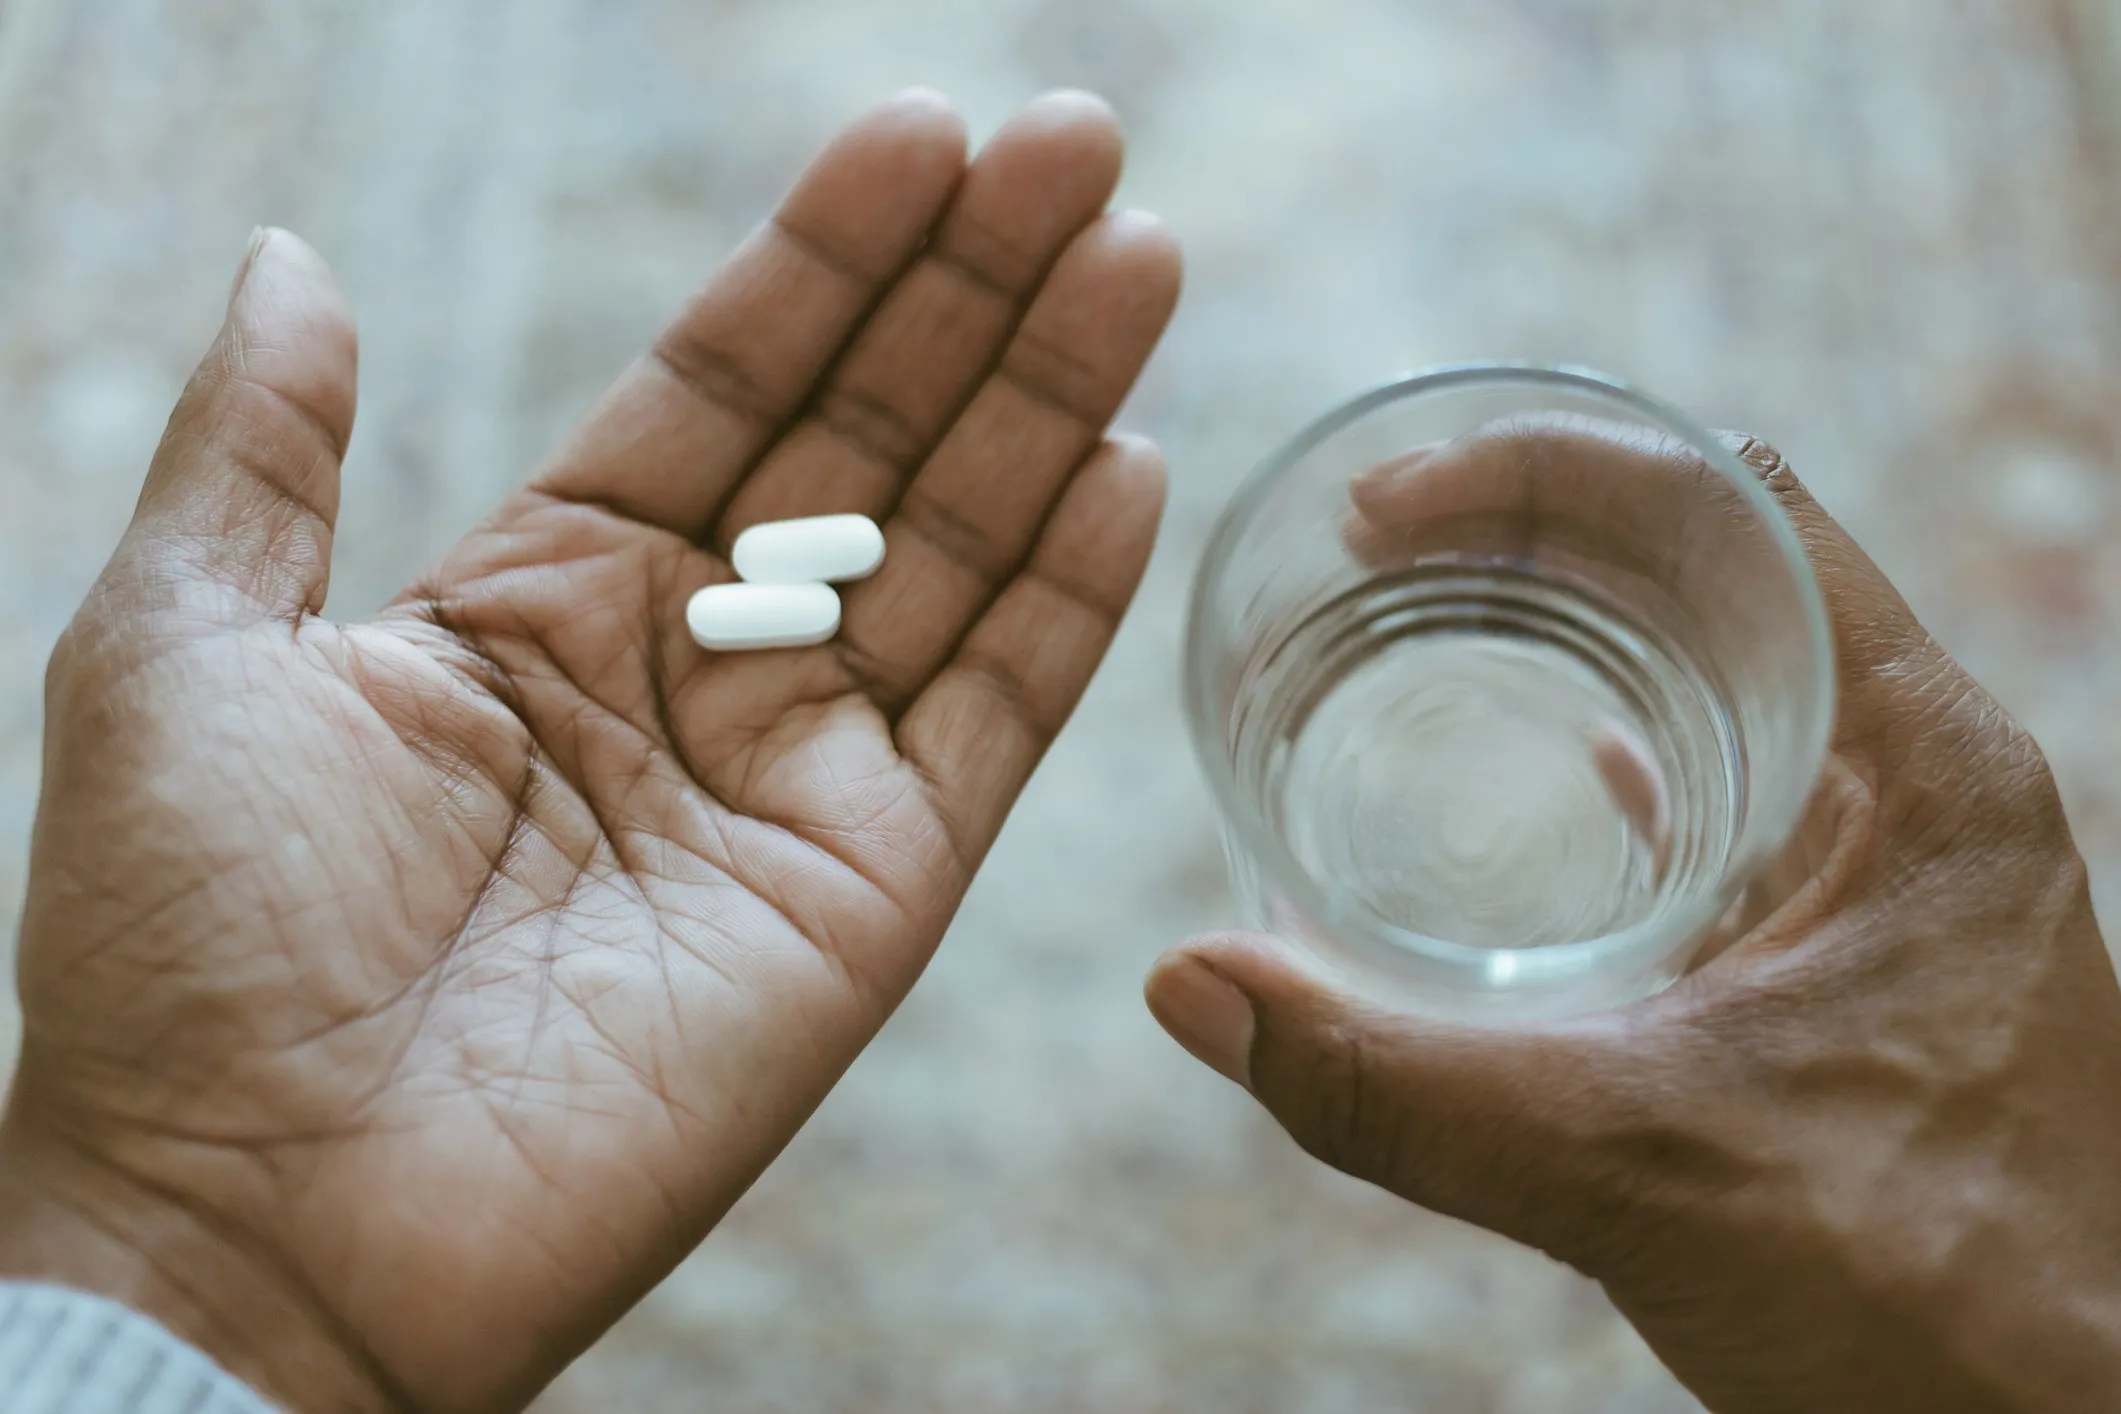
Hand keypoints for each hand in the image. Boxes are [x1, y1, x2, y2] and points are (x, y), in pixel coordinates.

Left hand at [0, 89, 1178, 1413]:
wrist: (258, 1223)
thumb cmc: (185, 947)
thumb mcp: (179, 647)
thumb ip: (263, 449)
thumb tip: (291, 255)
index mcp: (540, 594)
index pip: (722, 383)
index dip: (822, 254)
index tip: (919, 129)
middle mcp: (689, 669)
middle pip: (866, 440)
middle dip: (973, 288)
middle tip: (1076, 141)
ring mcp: (793, 780)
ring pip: (955, 553)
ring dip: (1049, 398)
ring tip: (1134, 250)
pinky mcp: (869, 893)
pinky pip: (996, 718)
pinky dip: (1068, 594)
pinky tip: (1130, 456)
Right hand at [1147, 431, 2120, 1412]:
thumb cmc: (1934, 1296)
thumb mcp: (1632, 1167)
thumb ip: (1392, 1084)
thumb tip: (1190, 989)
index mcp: (1920, 764)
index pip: (1731, 508)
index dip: (1547, 468)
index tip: (1388, 505)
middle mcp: (1920, 781)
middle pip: (1715, 567)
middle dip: (1529, 533)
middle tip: (1364, 547)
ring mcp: (1898, 860)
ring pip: (1720, 672)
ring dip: (1573, 630)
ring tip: (1416, 621)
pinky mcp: (1861, 940)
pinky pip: (1735, 786)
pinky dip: (1626, 748)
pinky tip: (1551, 774)